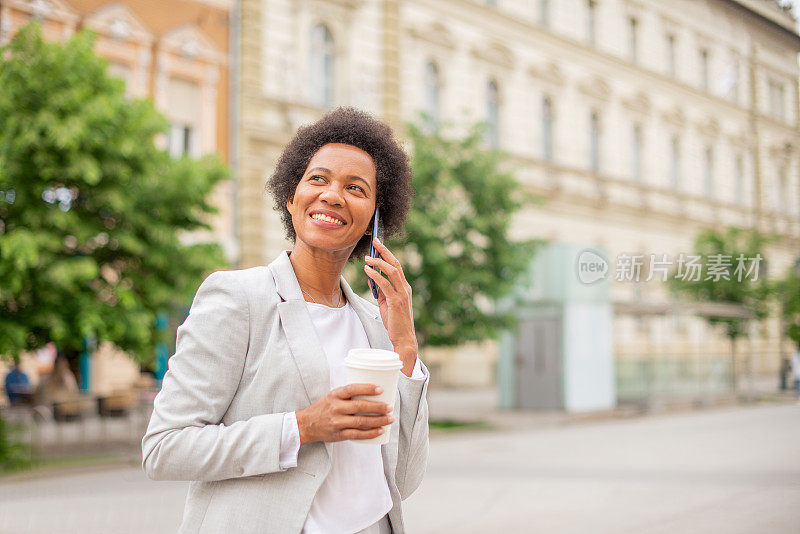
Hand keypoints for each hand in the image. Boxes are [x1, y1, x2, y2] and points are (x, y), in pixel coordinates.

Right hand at [295, 383, 394, 443]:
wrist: (306, 424)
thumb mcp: (332, 396)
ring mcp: (337, 422)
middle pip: (360, 406)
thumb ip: (348, 394)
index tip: (380, 389)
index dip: (367, 388)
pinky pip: (357, 435)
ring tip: (390, 419)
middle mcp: (336, 408)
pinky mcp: (339, 434)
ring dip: (378, 421)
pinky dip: (370, 433)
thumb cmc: (323, 408)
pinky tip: (380, 431)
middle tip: (390, 407)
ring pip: (361, 422)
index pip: (352, 389)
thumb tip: (373, 392)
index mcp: (335, 395)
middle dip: (378, 407)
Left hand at [364, 238, 418, 364]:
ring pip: (392, 271)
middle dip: (384, 252)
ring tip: (367, 258)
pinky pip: (385, 284)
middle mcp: (405, 288)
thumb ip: (381, 291)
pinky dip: (376, 276)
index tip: (378, 245)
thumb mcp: (386, 303)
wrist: (403, 337)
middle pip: (395, 264)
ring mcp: (402, 294)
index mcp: (404, 287)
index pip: (396, 266)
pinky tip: (368, 271)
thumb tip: (371, 278)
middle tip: (375, 242)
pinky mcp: (396, 301)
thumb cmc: (395, 321)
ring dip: (378, 262)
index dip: (387, 254)